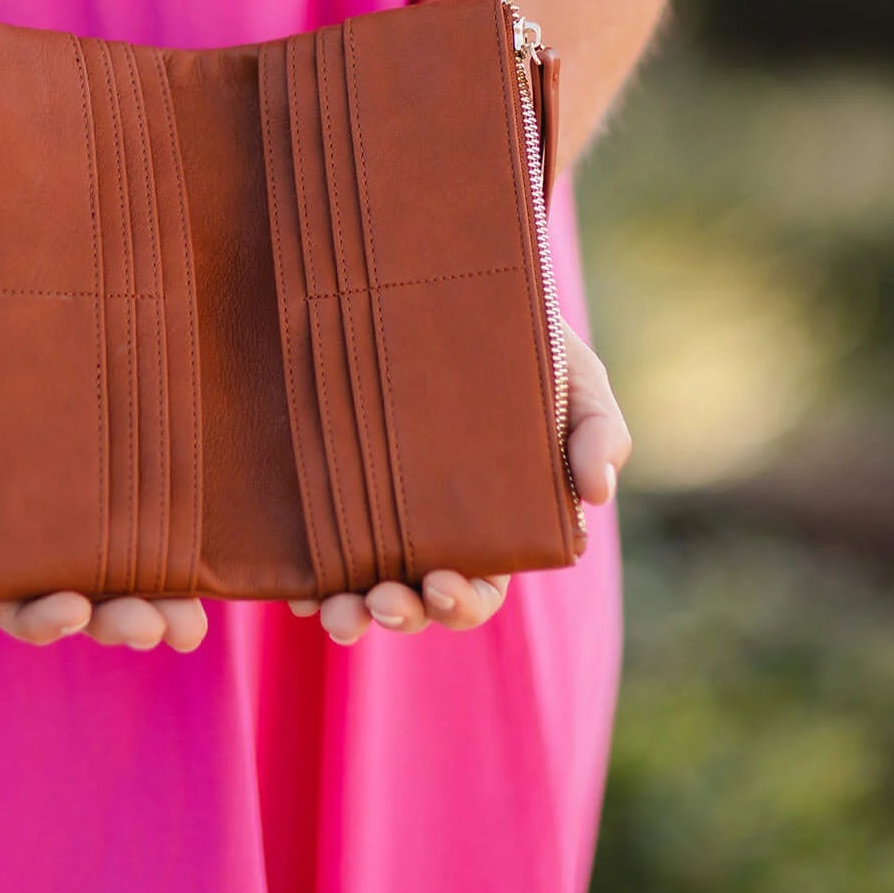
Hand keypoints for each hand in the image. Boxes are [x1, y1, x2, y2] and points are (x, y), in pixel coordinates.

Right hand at [0, 279, 208, 651]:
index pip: (6, 592)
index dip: (37, 616)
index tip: (70, 608)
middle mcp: (44, 518)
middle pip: (80, 595)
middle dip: (113, 622)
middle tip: (148, 626)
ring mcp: (100, 487)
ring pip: (132, 568)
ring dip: (160, 608)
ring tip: (187, 626)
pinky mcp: (144, 449)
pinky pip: (171, 510)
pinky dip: (191, 548)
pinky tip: (215, 566)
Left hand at [292, 329, 630, 643]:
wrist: (452, 277)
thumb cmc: (528, 340)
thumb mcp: (576, 378)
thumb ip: (598, 430)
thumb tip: (598, 494)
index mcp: (491, 524)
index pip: (478, 586)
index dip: (462, 601)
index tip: (444, 585)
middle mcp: (428, 529)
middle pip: (415, 599)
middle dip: (401, 615)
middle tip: (385, 603)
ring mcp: (373, 511)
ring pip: (358, 585)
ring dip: (349, 613)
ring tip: (338, 611)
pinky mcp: (326, 481)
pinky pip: (309, 543)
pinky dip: (302, 575)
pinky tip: (295, 583)